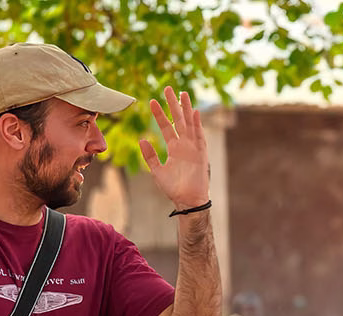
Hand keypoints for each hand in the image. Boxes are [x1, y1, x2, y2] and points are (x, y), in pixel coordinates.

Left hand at [137, 87, 210, 209]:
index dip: (159, 114)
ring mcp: (194, 147)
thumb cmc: (173, 188)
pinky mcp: (201, 153)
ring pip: (189, 123)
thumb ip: (150, 155)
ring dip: (186, 108)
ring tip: (182, 93)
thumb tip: (141, 140)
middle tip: (168, 88)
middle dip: (173, 104)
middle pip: (179, 119)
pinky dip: (197, 124)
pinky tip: (194, 112)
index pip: (166, 126)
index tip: (152, 101)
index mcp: (174, 147)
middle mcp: (184, 144)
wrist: (187, 200)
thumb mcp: (157, 170)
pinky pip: (199, 135)